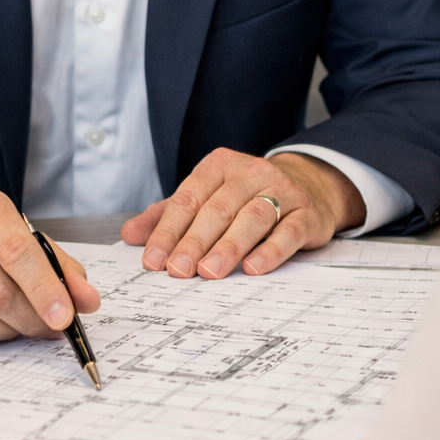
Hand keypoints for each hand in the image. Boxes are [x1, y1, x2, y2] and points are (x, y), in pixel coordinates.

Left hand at [121, 149, 365, 278]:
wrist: (309, 185)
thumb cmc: (247, 196)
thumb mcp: (206, 197)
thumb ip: (168, 214)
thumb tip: (130, 234)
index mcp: (219, 166)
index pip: (188, 198)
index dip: (168, 230)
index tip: (153, 260)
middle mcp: (250, 173)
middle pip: (217, 209)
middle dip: (194, 242)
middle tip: (178, 270)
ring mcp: (282, 191)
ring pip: (252, 217)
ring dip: (229, 247)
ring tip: (210, 272)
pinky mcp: (307, 214)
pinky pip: (288, 231)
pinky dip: (271, 251)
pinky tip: (254, 268)